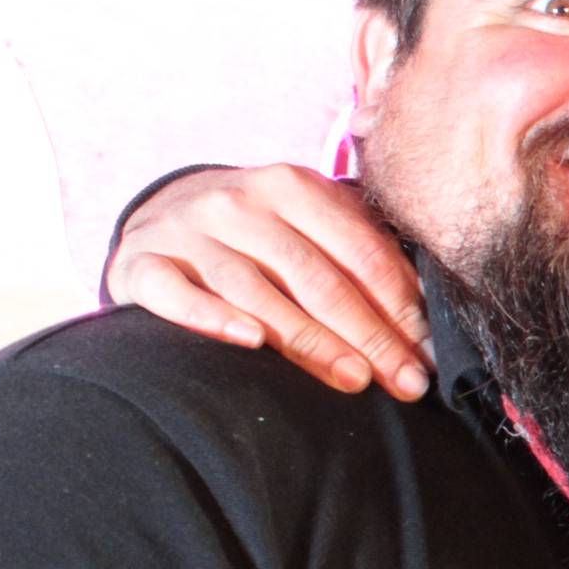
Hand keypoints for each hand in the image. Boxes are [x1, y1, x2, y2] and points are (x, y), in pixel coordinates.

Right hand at [107, 164, 431, 400]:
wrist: (162, 213)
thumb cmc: (261, 232)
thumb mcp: (311, 224)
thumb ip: (363, 255)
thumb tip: (427, 323)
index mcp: (292, 186)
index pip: (359, 251)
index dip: (400, 305)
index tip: (429, 354)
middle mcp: (237, 202)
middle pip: (315, 276)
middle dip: (369, 334)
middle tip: (405, 381)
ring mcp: (185, 231)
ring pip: (254, 290)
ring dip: (308, 339)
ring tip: (353, 378)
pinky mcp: (139, 263)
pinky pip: (174, 293)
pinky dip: (211, 316)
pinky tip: (250, 342)